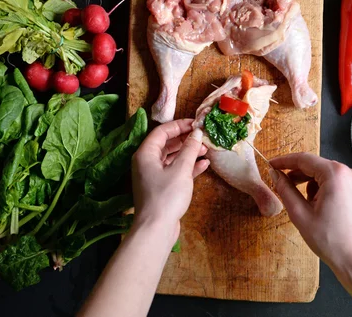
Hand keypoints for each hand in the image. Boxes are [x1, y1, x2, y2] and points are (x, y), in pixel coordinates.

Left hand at [131, 119, 208, 244]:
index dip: (180, 125)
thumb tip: (197, 133)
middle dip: (186, 139)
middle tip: (203, 136)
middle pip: (167, 144)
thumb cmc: (166, 196)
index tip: (196, 123)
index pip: (162, 131)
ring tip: (206, 150)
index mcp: (146, 153)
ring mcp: (154, 175)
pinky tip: (204, 164)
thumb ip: (190, 149)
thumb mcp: (181, 169)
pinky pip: (175, 171)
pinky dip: (188, 167)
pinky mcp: (161, 187)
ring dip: (189, 153)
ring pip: (172, 158)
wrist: (156, 229)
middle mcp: (147, 162)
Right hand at [269, 153, 351, 281]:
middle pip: (318, 166)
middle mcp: (351, 173)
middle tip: (282, 185)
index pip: (304, 159)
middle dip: (299, 174)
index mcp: (335, 174)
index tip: (271, 165)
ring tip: (307, 205)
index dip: (284, 161)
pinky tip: (323, 209)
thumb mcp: (300, 214)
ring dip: (314, 184)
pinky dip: (328, 190)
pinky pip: (341, 184)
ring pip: (329, 175)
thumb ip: (285, 190)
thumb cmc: (330, 241)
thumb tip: (274, 174)